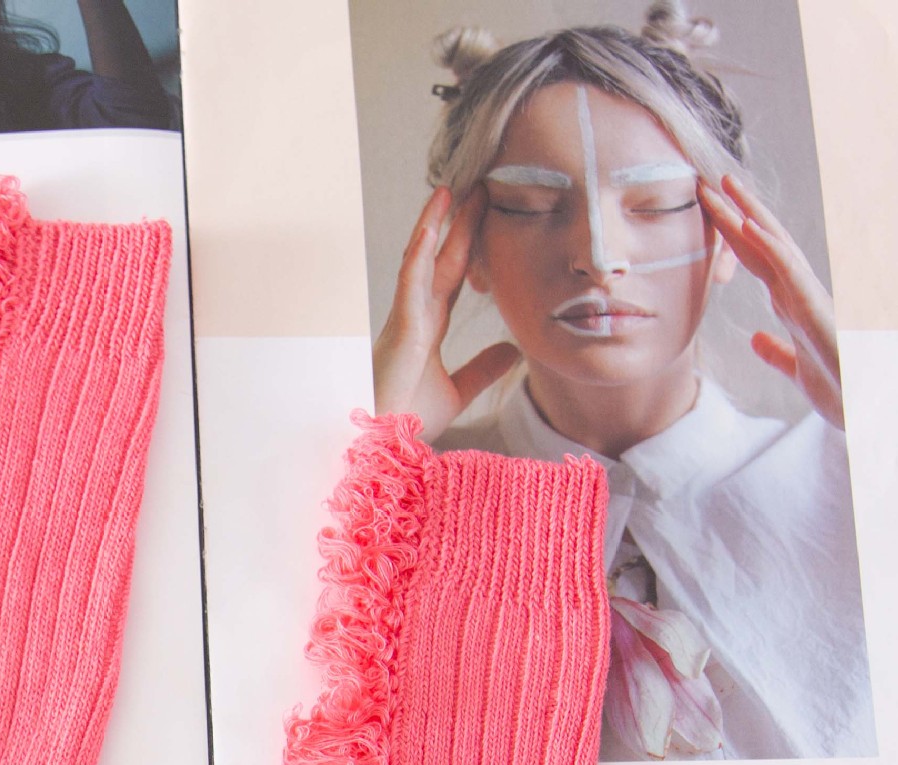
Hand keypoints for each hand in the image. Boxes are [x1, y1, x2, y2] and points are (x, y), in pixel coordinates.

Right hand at [372, 184, 520, 438]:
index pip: (452, 276)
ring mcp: (404, 319)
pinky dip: (419, 255)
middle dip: (457, 224)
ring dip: (433, 225)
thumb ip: (481, 369)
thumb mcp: (457, 392)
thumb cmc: (407, 421)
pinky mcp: (399, 329)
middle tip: (477, 186)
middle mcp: (414, 316)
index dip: (468, 245)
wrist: (384, 446)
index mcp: (427, 327)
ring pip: (419, 262)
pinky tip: (430, 228)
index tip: (486, 214)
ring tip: (448, 191)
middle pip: (440, 259)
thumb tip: (514, 350)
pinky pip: (408, 284)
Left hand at [700, 174, 843, 428]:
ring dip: (747, 214)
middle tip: (708, 183)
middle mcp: (798, 292)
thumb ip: (777, 351)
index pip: (757, 263)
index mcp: (791, 304)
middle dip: (735, 212)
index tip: (711, 214)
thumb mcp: (796, 369)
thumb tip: (757, 339)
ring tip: (724, 186)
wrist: (866, 405)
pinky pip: (786, 268)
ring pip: (772, 245)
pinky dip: (766, 245)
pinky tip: (746, 225)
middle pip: (761, 244)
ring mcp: (806, 294)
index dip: (733, 238)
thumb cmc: (839, 387)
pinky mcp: (813, 305)